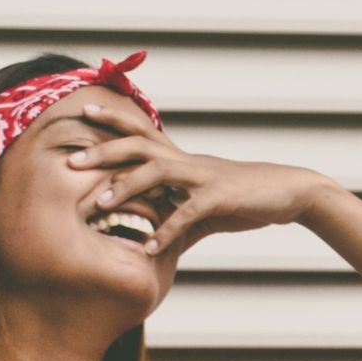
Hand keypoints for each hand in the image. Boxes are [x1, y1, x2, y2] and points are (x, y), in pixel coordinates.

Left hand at [68, 102, 336, 256]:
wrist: (290, 193)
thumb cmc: (247, 198)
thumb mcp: (206, 206)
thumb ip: (177, 218)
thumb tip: (153, 241)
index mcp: (182, 159)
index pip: (141, 131)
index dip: (113, 120)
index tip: (82, 111)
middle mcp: (188, 161)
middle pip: (139, 144)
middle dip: (104, 151)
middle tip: (71, 162)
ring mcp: (204, 177)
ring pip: (157, 171)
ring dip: (127, 186)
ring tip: (100, 206)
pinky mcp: (221, 198)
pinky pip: (188, 213)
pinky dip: (166, 231)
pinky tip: (148, 249)